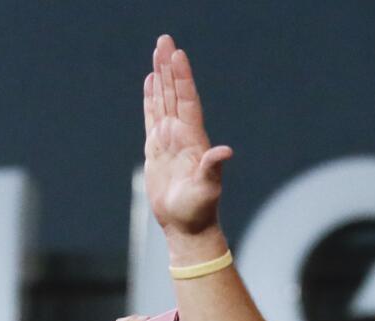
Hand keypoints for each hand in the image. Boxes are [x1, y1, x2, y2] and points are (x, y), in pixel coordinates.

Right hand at [142, 36, 233, 245]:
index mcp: (193, 139)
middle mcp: (182, 134)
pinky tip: (149, 83)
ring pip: (163, 100)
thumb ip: (213, 169)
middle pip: (174, 93)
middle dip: (169, 67)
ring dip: (159, 77)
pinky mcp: (157, 149)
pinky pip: (151, 117)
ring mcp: (169, 140)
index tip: (177, 55)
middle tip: (164, 40)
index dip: (182, 78)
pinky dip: (150, 99)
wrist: (187, 226)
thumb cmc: (199, 210)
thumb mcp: (207, 188)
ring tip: (156, 52)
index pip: (186, 100)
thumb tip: (225, 152)